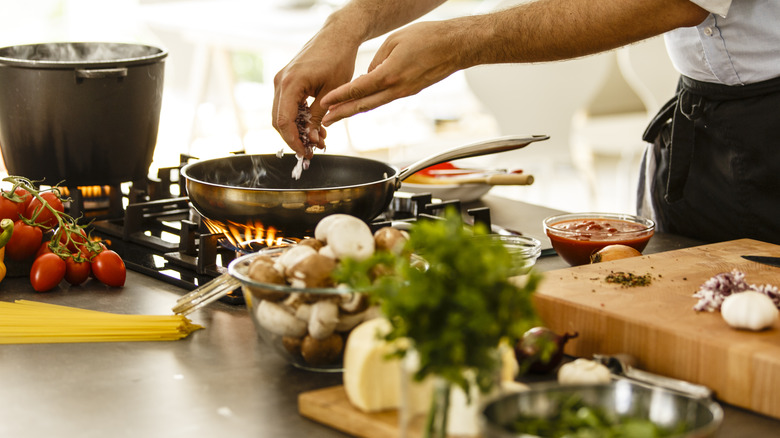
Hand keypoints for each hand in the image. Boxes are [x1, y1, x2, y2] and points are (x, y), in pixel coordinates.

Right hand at [272, 29, 359, 156]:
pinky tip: (314, 126)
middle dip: (294, 138)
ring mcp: (281, 80)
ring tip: (318, 139)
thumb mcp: (332, 92)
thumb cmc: (338, 58)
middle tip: (312, 150)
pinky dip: (298, 118)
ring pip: (282, 114)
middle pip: (278, 120)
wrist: (338, 35)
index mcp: (290, 83)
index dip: (293, 141)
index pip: (283, 121)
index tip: (306, 153)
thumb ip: (319, 116)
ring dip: (297, 129)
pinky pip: (287, 105)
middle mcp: (280, 81)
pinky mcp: (287, 80)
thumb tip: (312, 139)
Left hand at [320, 20, 465, 126]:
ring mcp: (404, 92)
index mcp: (390, 74)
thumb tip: (367, 75)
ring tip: (338, 116)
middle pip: (363, 105)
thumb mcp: (394, 41)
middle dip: (342, 113)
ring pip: (374, 104)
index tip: (325, 103)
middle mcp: (397, 88)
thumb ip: (377, 60)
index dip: (340, 97)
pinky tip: (361, 102)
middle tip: (326, 121)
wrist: (455, 46)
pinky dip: (370, 102)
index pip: (359, 88)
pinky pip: (386, 99)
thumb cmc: (428, 38)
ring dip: (354, 111)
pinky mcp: (410, 91)